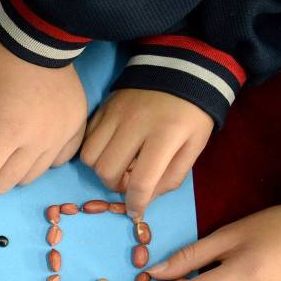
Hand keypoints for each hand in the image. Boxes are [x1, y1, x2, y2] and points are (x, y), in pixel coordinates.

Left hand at [0, 24, 85, 206]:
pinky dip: (36, 159)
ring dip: (8, 168)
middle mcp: (36, 142)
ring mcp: (61, 137)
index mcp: (3, 132)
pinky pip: (53, 164)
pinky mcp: (76, 130)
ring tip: (5, 136)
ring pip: (26, 179)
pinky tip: (29, 136)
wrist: (34, 33)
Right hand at [81, 89, 212, 219]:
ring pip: (90, 157)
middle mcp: (135, 124)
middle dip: (116, 185)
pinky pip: (86, 140)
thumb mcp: (194, 146)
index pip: (142, 181)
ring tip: (119, 163)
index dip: (136, 203)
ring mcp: (115, 114)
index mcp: (166, 134)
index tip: (135, 211)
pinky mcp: (102, 108)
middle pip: (107, 171)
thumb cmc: (192, 113)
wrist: (181, 69)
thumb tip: (146, 199)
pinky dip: (95, 151)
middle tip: (130, 179)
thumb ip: (172, 176)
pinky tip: (112, 148)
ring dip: (102, 168)